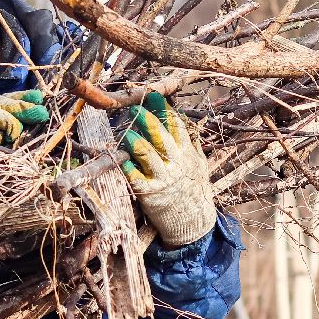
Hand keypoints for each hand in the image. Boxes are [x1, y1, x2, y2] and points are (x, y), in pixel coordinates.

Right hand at [0, 90, 46, 168]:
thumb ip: (1, 131)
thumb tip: (25, 126)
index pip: (3, 100)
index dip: (22, 97)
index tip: (39, 96)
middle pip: (5, 104)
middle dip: (25, 108)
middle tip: (42, 113)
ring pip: (2, 117)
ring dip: (12, 128)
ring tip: (13, 137)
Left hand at [121, 91, 216, 246]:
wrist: (193, 222)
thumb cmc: (194, 190)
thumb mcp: (200, 164)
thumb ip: (192, 142)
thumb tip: (184, 118)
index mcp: (187, 153)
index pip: (176, 125)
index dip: (164, 109)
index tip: (154, 96)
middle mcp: (175, 163)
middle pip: (160, 136)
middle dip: (146, 119)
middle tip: (134, 108)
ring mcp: (162, 178)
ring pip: (146, 153)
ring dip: (134, 140)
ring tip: (126, 132)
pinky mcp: (149, 193)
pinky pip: (135, 176)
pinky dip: (126, 165)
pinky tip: (119, 157)